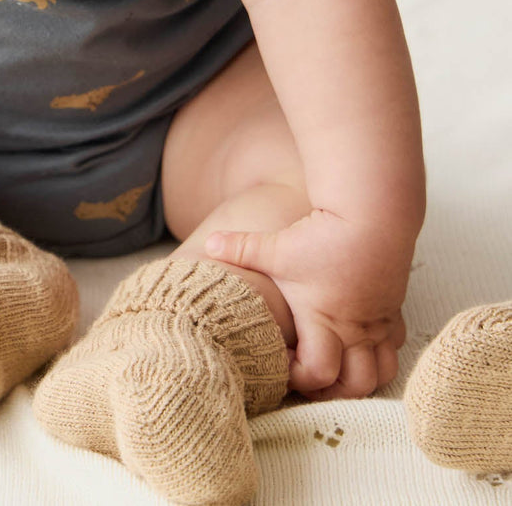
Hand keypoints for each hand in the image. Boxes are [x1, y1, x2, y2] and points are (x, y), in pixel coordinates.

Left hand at [204, 208, 411, 399]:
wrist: (374, 212)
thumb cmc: (323, 233)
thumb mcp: (277, 245)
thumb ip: (240, 247)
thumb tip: (208, 243)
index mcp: (325, 319)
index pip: (317, 374)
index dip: (296, 375)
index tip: (279, 355)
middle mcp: (356, 328)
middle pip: (356, 386)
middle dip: (332, 390)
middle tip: (308, 372)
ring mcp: (378, 321)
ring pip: (382, 372)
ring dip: (360, 376)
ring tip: (335, 363)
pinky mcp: (392, 308)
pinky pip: (394, 345)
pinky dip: (378, 350)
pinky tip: (357, 336)